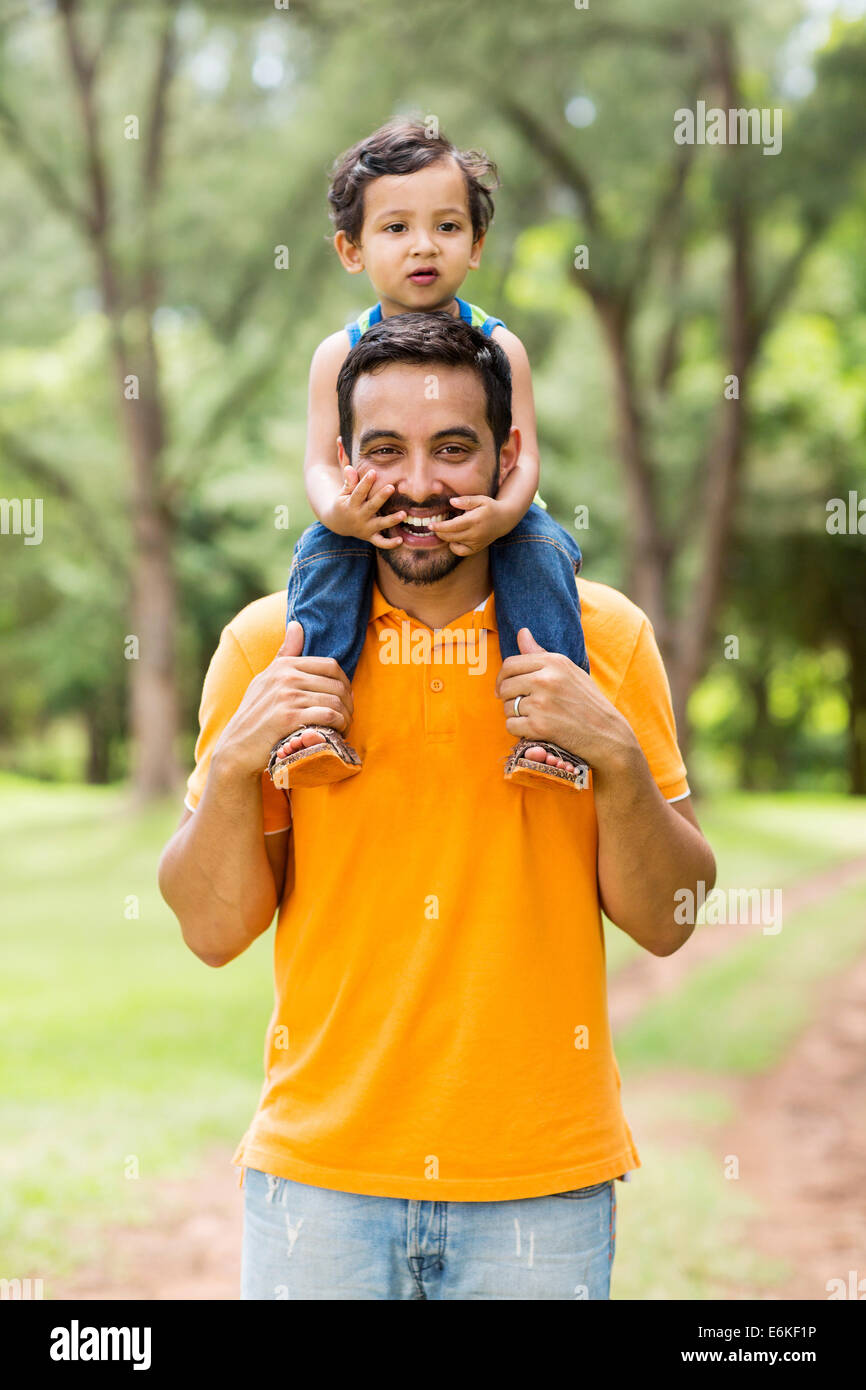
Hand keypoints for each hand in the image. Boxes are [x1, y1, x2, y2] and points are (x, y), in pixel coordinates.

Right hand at [212, 621, 354, 780]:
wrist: (237, 746)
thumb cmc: (254, 714)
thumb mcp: (266, 679)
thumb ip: (285, 653)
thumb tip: (297, 624)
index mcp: (283, 665)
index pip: (330, 665)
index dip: (345, 682)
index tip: (344, 698)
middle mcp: (286, 676)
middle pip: (337, 684)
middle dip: (348, 703)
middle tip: (346, 716)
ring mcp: (287, 696)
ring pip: (336, 701)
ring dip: (346, 717)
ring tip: (342, 726)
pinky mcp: (290, 717)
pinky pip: (329, 716)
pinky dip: (339, 725)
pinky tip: (336, 733)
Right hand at [328, 465, 405, 548]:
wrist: (337, 523)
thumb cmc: (344, 502)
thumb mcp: (343, 493)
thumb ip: (349, 482)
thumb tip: (350, 468)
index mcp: (350, 505)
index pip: (358, 492)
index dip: (365, 483)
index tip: (373, 472)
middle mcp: (359, 517)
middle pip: (371, 506)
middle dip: (381, 497)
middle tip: (391, 487)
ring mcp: (365, 528)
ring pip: (379, 524)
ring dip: (391, 520)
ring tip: (403, 514)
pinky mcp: (370, 537)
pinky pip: (380, 542)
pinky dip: (390, 544)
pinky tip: (401, 540)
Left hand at [430, 494, 514, 555]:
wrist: (504, 520)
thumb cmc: (489, 507)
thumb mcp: (480, 499)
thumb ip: (466, 500)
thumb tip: (451, 502)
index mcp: (474, 520)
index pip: (452, 526)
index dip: (439, 527)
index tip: (430, 525)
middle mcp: (475, 534)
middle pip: (450, 536)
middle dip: (439, 533)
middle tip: (433, 527)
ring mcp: (476, 543)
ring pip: (454, 544)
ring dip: (445, 538)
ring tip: (444, 530)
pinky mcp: (476, 548)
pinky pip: (460, 551)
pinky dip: (454, 546)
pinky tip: (454, 538)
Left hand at [495, 627, 637, 772]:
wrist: (606, 733)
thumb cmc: (587, 701)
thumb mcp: (569, 671)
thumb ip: (541, 654)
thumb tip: (521, 632)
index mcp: (554, 662)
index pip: (510, 664)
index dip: (502, 678)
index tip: (504, 688)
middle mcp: (546, 679)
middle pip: (505, 686)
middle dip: (508, 698)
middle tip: (521, 706)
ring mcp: (542, 703)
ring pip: (507, 708)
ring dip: (515, 715)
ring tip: (533, 717)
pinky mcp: (539, 726)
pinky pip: (511, 726)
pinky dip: (518, 730)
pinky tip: (534, 730)